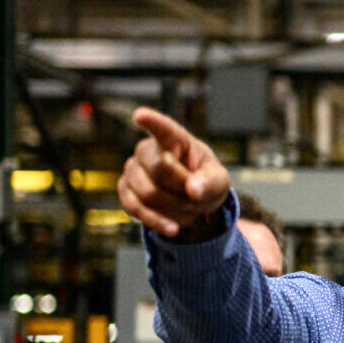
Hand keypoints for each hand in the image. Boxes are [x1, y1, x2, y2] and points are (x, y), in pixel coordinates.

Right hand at [116, 106, 232, 238]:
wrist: (193, 202)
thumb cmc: (205, 182)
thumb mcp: (218, 182)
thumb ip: (209, 183)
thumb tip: (192, 190)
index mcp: (175, 140)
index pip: (164, 128)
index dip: (152, 122)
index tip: (140, 115)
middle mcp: (148, 150)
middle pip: (159, 169)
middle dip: (181, 189)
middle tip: (196, 197)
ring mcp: (133, 169)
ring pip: (147, 192)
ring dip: (172, 207)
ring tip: (187, 208)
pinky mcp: (125, 190)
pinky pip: (134, 208)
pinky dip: (156, 220)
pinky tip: (172, 227)